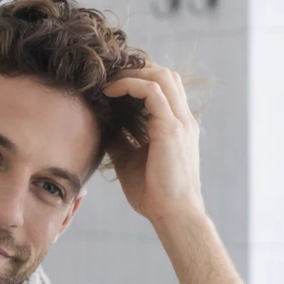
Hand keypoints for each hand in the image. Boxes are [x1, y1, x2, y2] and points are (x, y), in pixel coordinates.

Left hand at [103, 65, 205, 226]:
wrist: (173, 214)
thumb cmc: (155, 193)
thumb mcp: (130, 160)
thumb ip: (121, 140)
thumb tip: (101, 126)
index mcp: (178, 126)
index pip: (166, 87)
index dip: (141, 78)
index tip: (114, 83)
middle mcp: (183, 119)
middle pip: (166, 74)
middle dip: (136, 68)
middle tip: (109, 76)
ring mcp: (180, 121)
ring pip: (162, 75)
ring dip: (132, 73)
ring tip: (108, 81)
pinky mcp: (171, 128)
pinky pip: (152, 91)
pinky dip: (130, 85)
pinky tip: (110, 92)